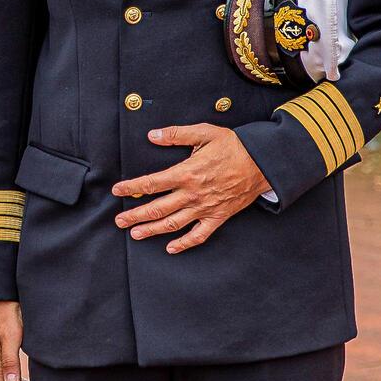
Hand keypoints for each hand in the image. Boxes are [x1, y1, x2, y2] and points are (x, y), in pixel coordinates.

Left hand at [112, 123, 270, 253]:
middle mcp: (193, 194)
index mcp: (187, 173)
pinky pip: (199, 235)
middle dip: (135, 215)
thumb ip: (176, 134)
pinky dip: (184, 244)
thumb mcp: (204, 132)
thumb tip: (152, 135)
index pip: (152, 183)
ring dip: (152, 230)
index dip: (132, 188)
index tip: (117, 191)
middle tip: (119, 221)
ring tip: (135, 234)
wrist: (263, 163)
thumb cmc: (233, 146)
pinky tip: (171, 248)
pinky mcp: (218, 217)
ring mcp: (205, 208)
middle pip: (157, 208)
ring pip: (173, 224)